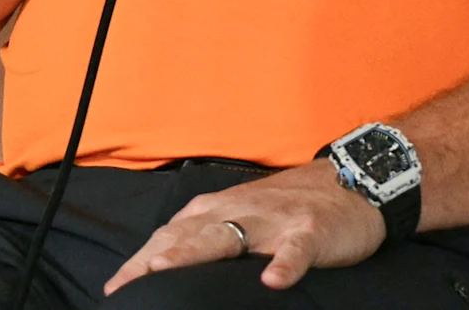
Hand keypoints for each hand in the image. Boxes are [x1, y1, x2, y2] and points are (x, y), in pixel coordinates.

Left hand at [106, 160, 382, 292]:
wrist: (355, 180)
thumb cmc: (291, 206)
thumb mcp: (244, 216)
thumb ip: (210, 235)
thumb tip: (166, 265)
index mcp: (220, 209)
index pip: (170, 234)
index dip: (139, 260)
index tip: (113, 288)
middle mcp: (240, 210)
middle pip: (188, 233)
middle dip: (153, 257)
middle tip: (125, 283)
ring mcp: (275, 219)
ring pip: (230, 234)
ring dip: (195, 250)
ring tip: (165, 268)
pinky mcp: (311, 231)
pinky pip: (295, 248)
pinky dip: (284, 264)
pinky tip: (274, 282)